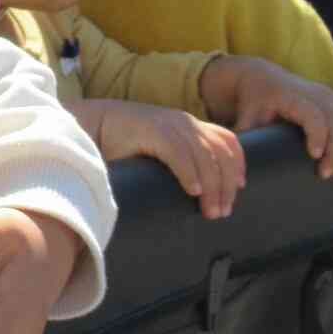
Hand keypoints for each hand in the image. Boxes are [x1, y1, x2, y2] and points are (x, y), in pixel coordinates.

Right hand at [89, 99, 244, 218]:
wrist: (92, 125)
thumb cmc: (124, 144)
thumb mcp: (161, 149)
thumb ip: (181, 161)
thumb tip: (200, 192)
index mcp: (189, 124)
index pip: (227, 140)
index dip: (238, 164)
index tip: (239, 188)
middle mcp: (184, 122)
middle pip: (221, 152)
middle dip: (226, 184)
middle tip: (223, 211)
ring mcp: (169, 124)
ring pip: (204, 156)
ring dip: (212, 186)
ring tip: (209, 210)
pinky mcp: (152, 131)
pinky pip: (179, 153)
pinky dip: (190, 173)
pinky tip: (193, 191)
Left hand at [202, 57, 332, 178]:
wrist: (260, 77)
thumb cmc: (252, 101)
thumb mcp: (245, 116)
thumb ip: (244, 138)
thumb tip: (238, 170)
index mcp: (289, 95)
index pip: (312, 114)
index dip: (318, 135)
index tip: (315, 156)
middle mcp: (312, 92)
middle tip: (327, 173)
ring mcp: (328, 95)